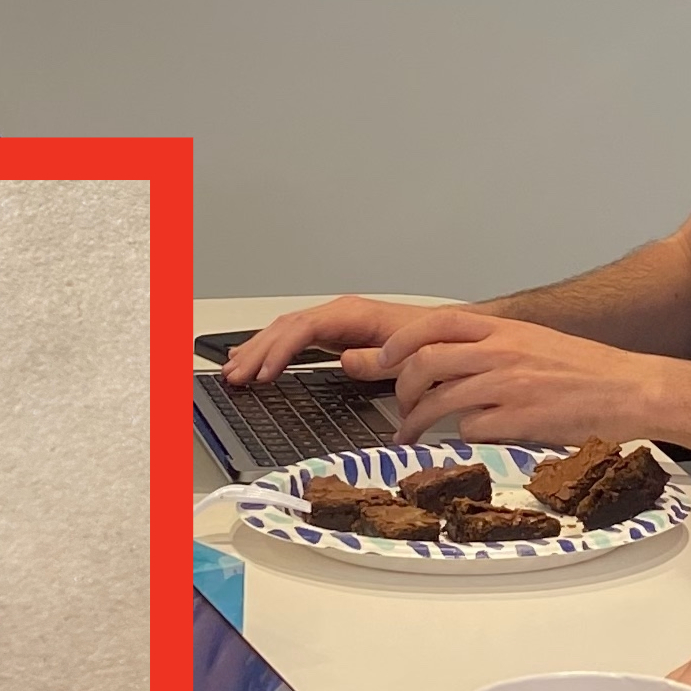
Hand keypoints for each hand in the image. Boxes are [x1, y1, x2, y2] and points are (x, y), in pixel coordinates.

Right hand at [217, 295, 472, 386]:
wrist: (456, 333)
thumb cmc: (436, 341)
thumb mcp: (411, 354)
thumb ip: (379, 359)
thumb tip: (345, 360)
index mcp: (355, 314)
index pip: (304, 329)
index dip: (279, 351)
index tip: (263, 374)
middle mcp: (341, 313)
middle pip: (286, 327)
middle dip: (258, 351)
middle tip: (235, 377)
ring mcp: (337, 322)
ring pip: (286, 330)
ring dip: (258, 350)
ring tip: (234, 370)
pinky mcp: (338, 333)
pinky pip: (296, 338)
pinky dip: (272, 347)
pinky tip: (256, 358)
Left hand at [386, 317, 663, 447]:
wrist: (632, 390)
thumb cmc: (590, 371)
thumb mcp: (537, 343)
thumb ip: (496, 348)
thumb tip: (456, 365)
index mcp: (506, 329)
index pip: (438, 323)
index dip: (401, 340)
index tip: (384, 357)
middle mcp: (502, 352)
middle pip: (426, 362)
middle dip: (401, 388)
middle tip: (400, 406)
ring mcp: (509, 387)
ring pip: (439, 401)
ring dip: (416, 422)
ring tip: (411, 435)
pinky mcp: (519, 421)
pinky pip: (470, 430)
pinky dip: (461, 438)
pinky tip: (467, 444)